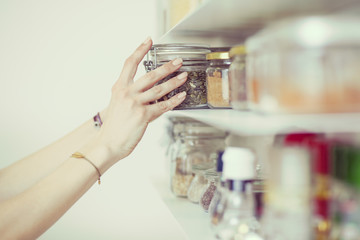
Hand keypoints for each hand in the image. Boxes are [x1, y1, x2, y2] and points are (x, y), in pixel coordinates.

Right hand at [88, 37, 186, 171]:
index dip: (140, 50)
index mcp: (119, 88)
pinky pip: (163, 106)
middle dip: (167, 67)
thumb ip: (130, 95)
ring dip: (174, 82)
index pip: (130, 63)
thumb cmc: (114, 127)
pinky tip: (181, 96)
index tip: (149, 41)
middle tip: (177, 61)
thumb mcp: (117, 105)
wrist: (108, 143)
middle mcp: (126, 93)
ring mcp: (135, 104)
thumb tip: (149, 91)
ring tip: (183, 76)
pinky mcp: (143, 115)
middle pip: (150, 75)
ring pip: (159, 89)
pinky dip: (174, 101)